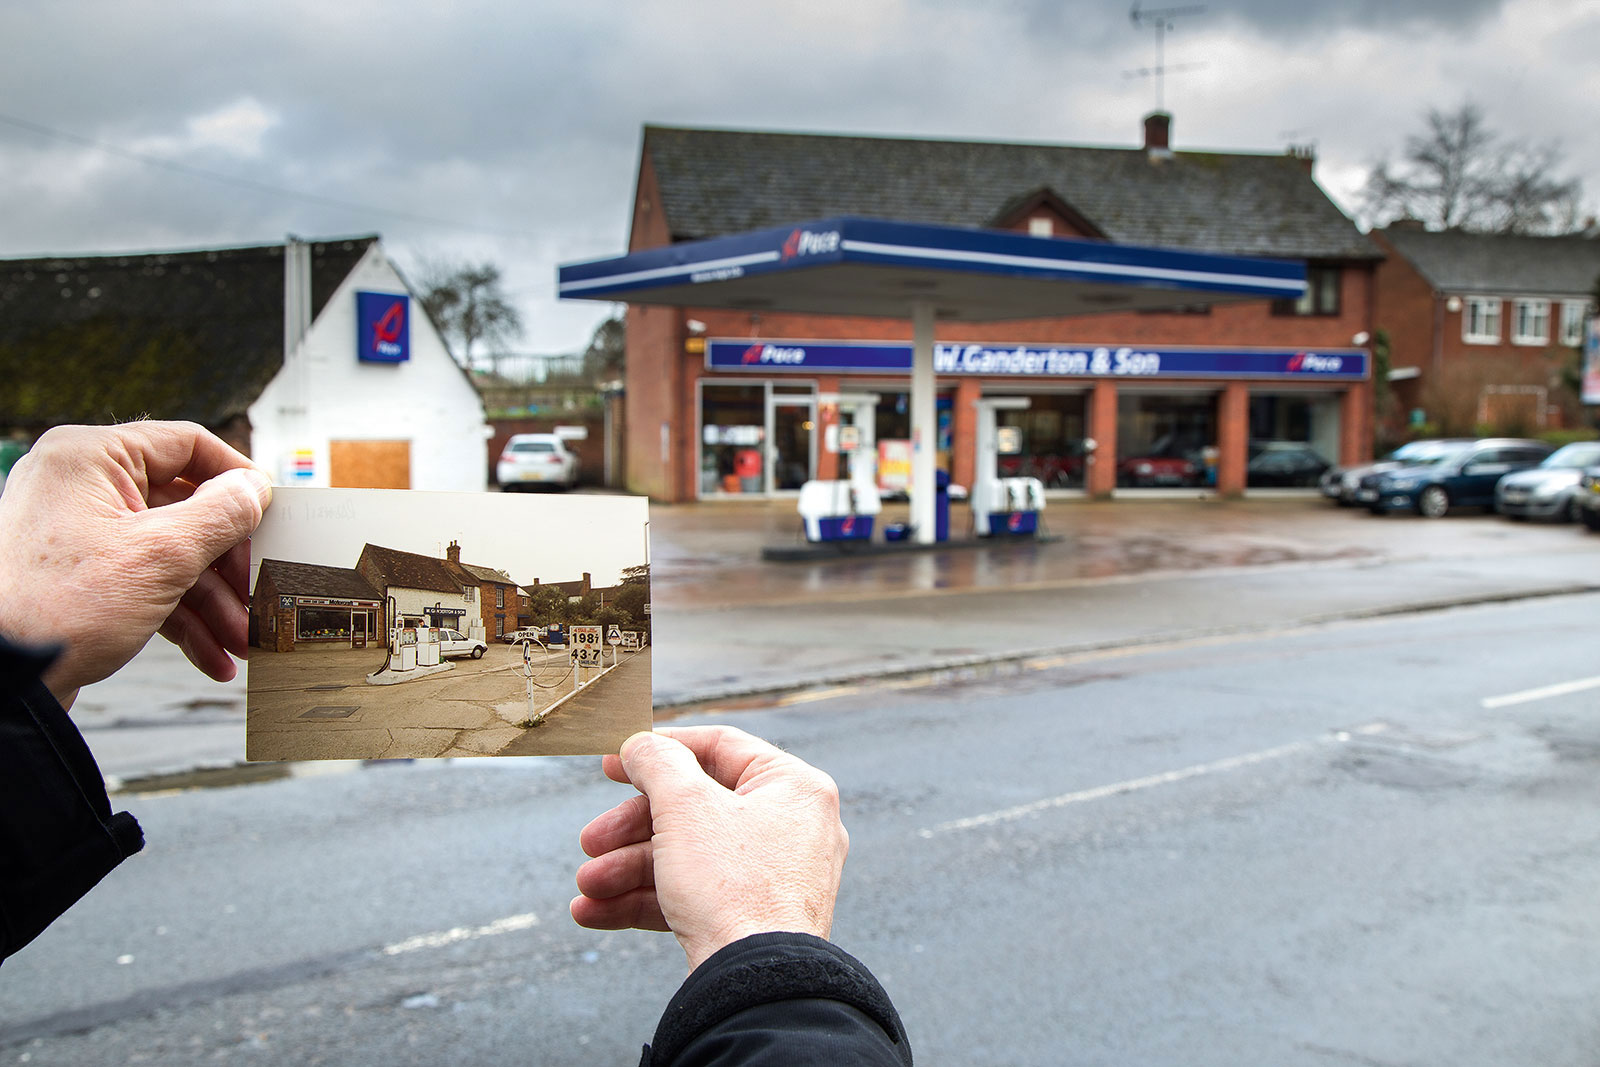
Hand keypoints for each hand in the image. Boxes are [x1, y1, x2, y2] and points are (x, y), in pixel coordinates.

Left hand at [0, 421, 271, 706]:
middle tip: (259, 593)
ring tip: (240, 641)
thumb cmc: (58, 608)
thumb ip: (220, 515)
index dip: (237, 479)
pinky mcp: (78, 575)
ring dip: (211, 602)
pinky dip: (181, 617)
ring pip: (168, 553)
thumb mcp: (161, 556)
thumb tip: (254, 489)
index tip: (272, 513)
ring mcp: (78, 532)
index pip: (187, 445)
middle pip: (185, 508)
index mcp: (92, 457)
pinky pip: (144, 582)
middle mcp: (81, 485)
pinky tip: (212, 655)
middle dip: (227, 565)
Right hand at [571, 726, 849, 971]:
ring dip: (628, 870)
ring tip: (588, 888)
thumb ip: (657, 763)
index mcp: (793, 787)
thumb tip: (641, 744)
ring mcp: (776, 878)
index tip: (613, 762)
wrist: (755, 985)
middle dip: (631, 829)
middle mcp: (792, 828)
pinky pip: (695, 897)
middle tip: (591, 841)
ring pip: (688, 858)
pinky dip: (646, 900)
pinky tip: (596, 912)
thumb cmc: (734, 887)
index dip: (660, 750)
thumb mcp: (685, 807)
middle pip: (695, 809)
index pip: (720, 747)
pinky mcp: (754, 920)